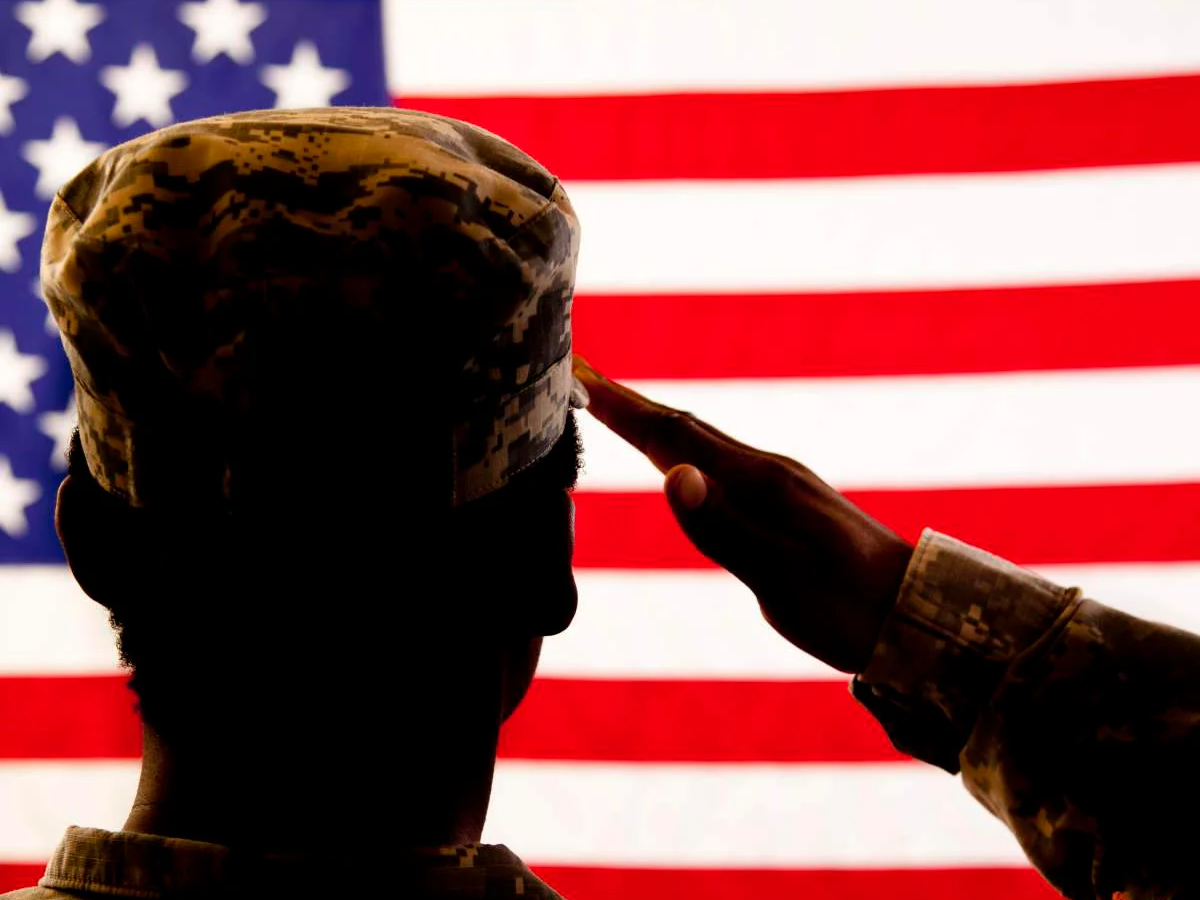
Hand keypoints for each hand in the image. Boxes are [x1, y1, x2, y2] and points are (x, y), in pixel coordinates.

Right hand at [574, 357, 913, 673]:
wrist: (919, 613)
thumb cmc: (848, 606)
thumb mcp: (781, 578)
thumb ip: (724, 528)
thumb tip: (671, 476)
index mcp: (757, 483)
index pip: (674, 435)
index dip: (623, 409)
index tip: (578, 379)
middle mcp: (765, 470)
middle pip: (684, 427)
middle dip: (630, 404)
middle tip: (581, 381)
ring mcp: (779, 483)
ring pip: (702, 442)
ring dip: (655, 423)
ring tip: (616, 411)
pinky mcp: (787, 502)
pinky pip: (719, 460)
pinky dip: (683, 448)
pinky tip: (680, 460)